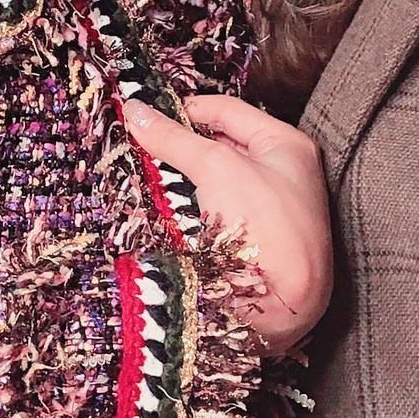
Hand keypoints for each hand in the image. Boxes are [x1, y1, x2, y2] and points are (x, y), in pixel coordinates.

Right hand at [124, 93, 331, 354]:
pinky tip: (160, 205)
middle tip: (138, 141)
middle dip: (179, 144)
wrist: (283, 308)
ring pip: (209, 179)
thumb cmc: (265, 226)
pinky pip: (208, 208)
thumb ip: (174, 138)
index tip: (145, 114)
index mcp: (285, 145)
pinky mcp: (247, 239)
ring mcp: (264, 208)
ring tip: (142, 171)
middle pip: (217, 144)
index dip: (185, 108)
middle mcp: (279, 172)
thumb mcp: (216, 168)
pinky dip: (185, 205)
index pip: (226, 110)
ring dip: (179, 177)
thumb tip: (133, 109)